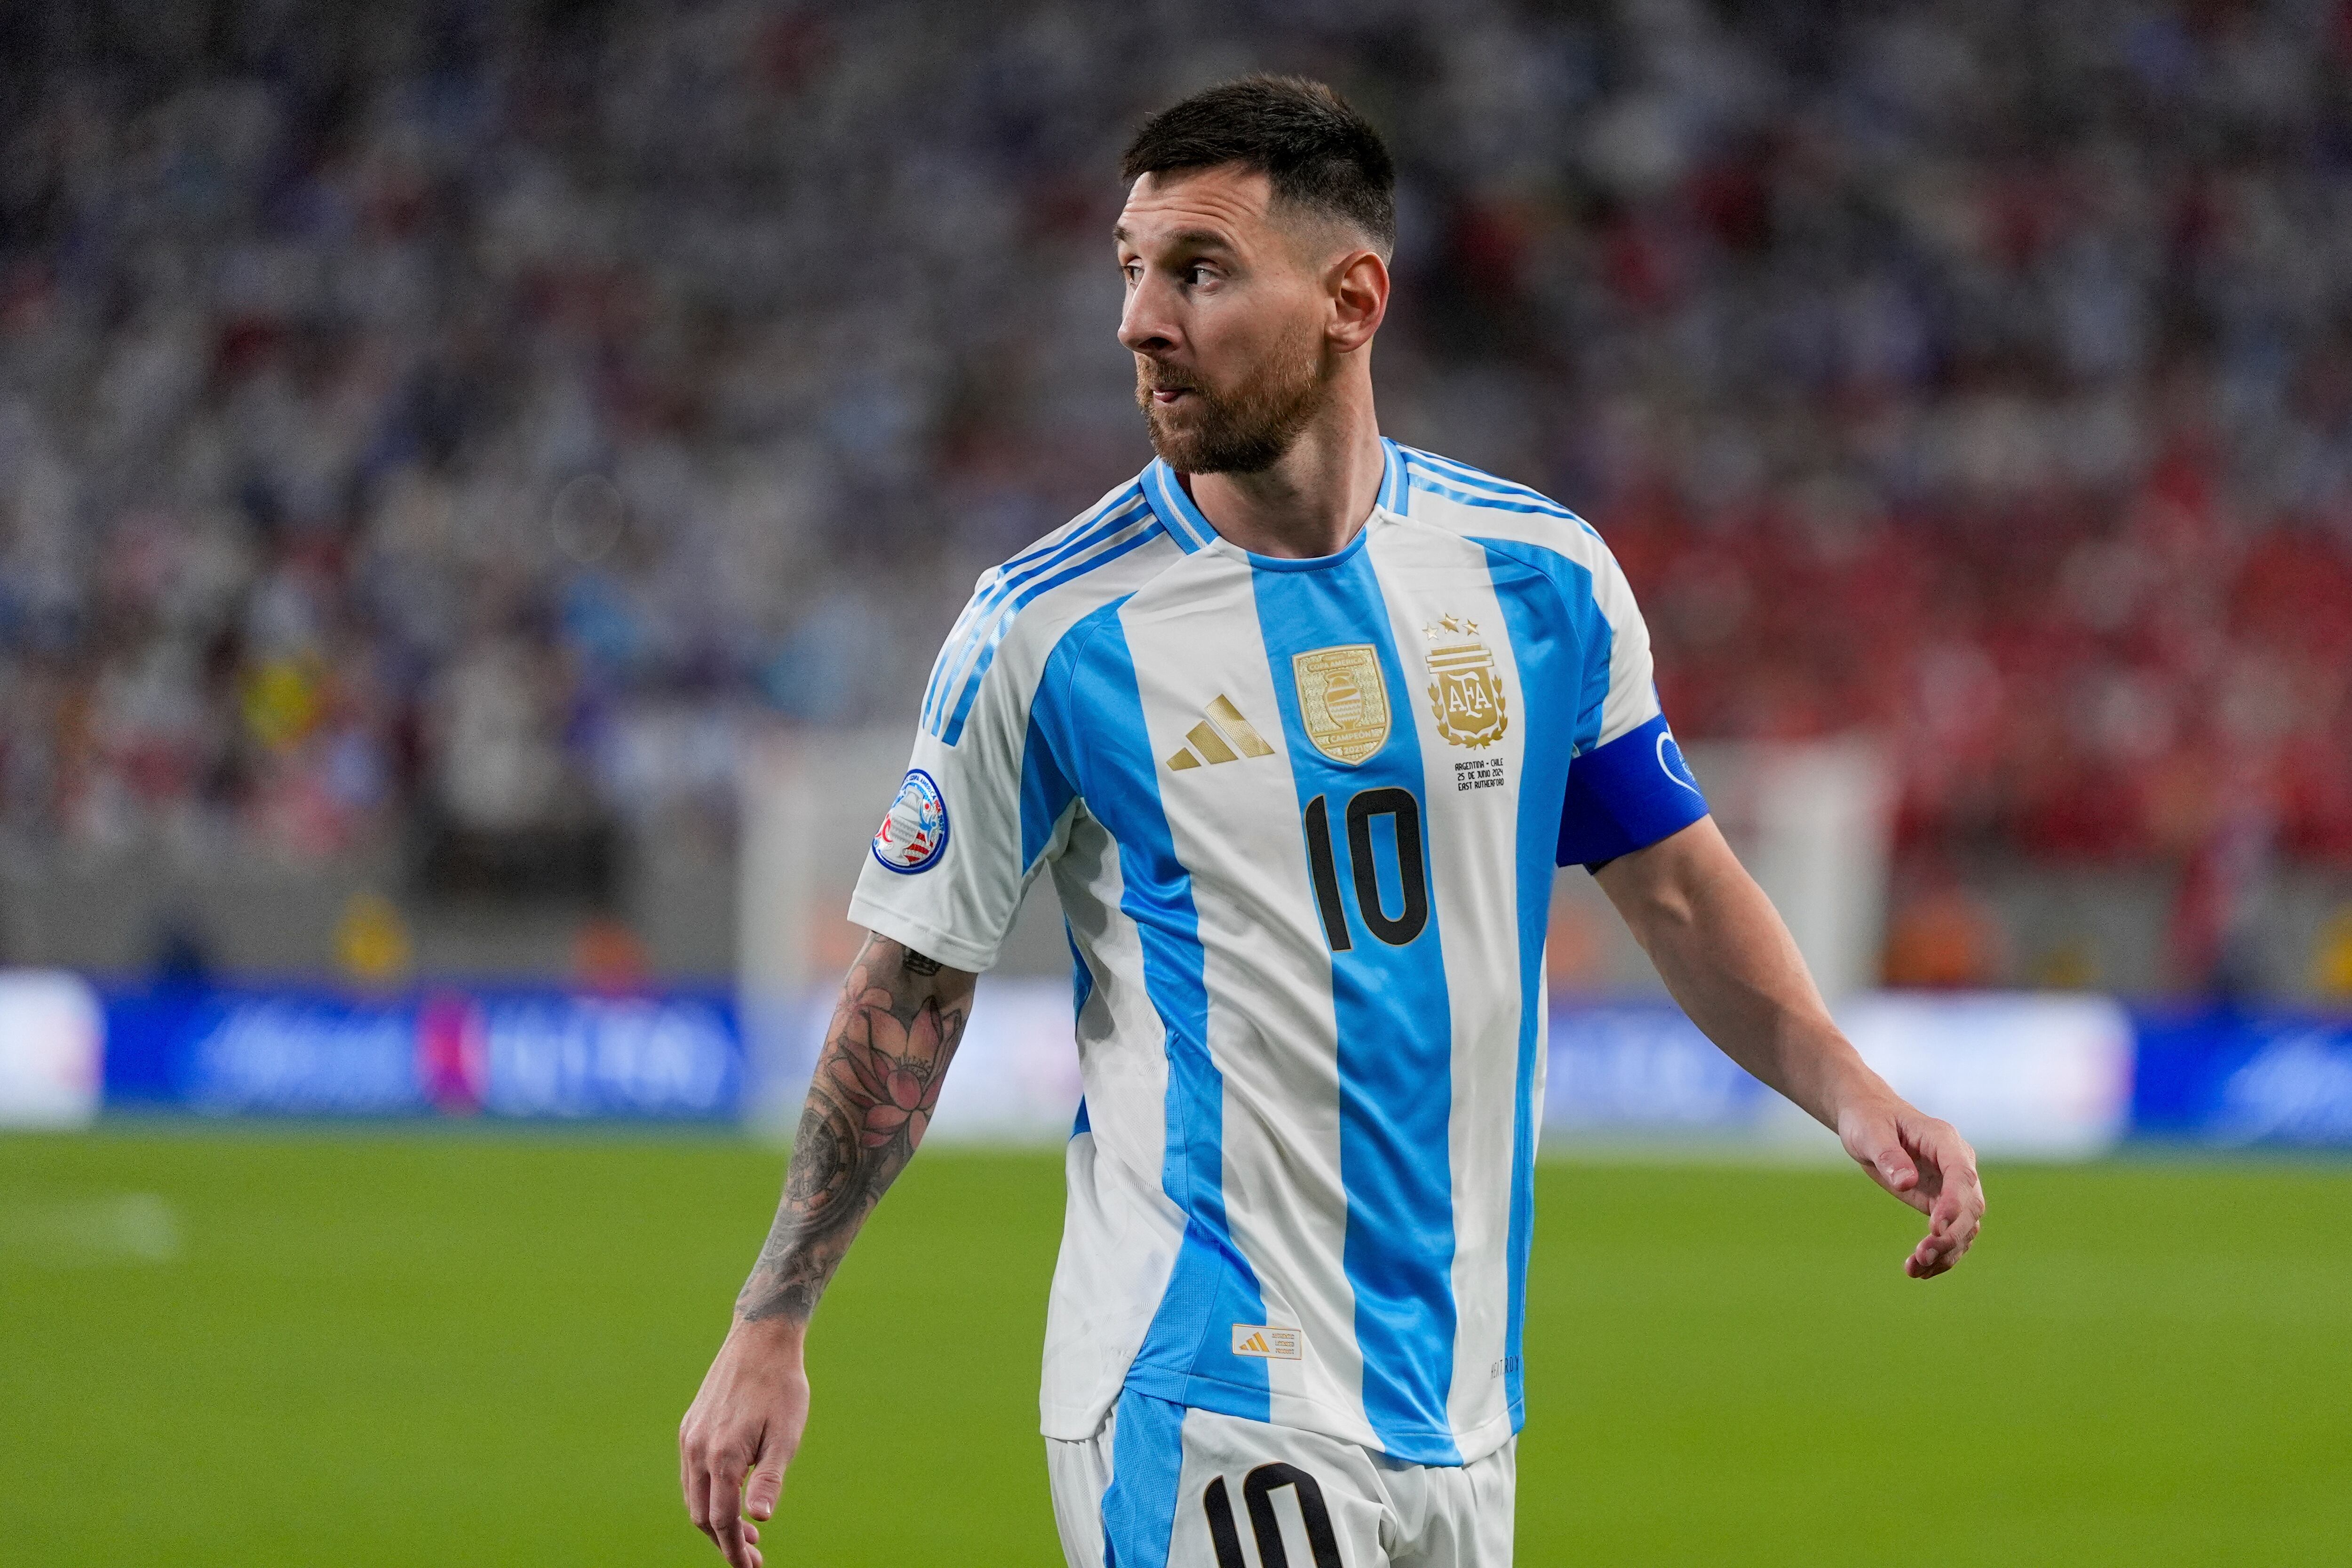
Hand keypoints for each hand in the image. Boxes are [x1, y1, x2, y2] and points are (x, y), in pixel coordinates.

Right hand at [679, 1318, 809, 1567]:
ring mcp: (690, 1437)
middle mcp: (697, 1450)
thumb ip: (770, 1480)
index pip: (722, 1521)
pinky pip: (692, 1473)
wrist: (760, 1340)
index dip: (734, 1551)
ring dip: (715, 1519)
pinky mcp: (690, 1426)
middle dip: (724, 1541)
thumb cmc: (781, 1388)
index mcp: (722, 1457)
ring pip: (693, 1496)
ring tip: (746, 1531)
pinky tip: (731, 1494)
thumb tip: (760, 1519)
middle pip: (701, 1515)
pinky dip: (707, 1494)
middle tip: (753, 1553)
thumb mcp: (786, 1436)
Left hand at [1838, 1097, 1985, 1278]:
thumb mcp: (1870, 1132)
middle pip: (1970, 1205)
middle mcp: (1957, 1163)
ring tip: (1916, 1270)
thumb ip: (1888, 1155)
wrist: (1868, 1119)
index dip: (1954, 1203)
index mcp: (1944, 1140)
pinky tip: (1917, 1271)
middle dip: (1950, 1235)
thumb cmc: (1868, 1120)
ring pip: (1966, 1225)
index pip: (1961, 1174)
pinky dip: (1940, 1254)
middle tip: (1921, 1257)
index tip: (1935, 1229)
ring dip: (1946, 1251)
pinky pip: (1951, 1232)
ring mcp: (1953, 1185)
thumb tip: (1906, 1183)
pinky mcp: (1942, 1202)